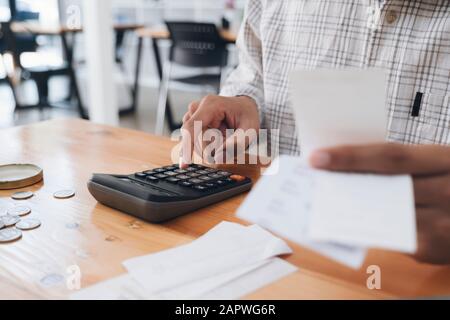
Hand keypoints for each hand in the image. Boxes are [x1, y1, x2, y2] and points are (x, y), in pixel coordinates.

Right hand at [180, 95, 259, 167]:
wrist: (244, 106)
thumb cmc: (247, 116)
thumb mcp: (250, 130)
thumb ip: (236, 144)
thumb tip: (218, 158)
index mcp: (211, 105)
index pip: (192, 127)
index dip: (186, 146)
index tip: (184, 164)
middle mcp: (198, 107)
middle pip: (194, 138)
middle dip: (211, 146)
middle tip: (228, 139)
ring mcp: (193, 113)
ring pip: (194, 140)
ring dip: (210, 145)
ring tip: (225, 135)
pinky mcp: (191, 120)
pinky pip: (195, 139)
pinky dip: (207, 143)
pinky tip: (218, 136)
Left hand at [309, 144, 449, 264]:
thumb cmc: (448, 180)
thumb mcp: (434, 163)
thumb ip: (401, 165)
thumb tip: (348, 168)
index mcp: (444, 161)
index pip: (391, 157)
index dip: (351, 157)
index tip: (316, 157)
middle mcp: (448, 192)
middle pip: (384, 189)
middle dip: (343, 185)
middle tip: (311, 182)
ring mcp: (443, 226)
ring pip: (383, 218)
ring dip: (350, 210)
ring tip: (321, 200)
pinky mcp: (434, 251)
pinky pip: (391, 239)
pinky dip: (369, 228)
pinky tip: (349, 220)